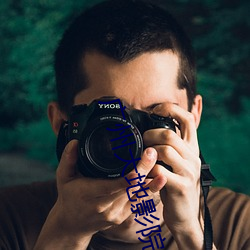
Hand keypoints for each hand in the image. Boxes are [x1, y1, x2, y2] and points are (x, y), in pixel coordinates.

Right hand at [34, 139, 164, 249]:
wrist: (73, 224)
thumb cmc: (69, 198)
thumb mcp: (63, 178)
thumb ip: (68, 159)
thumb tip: (75, 142)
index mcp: (92, 195)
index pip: (118, 184)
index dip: (134, 172)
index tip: (144, 155)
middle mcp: (107, 206)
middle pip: (132, 187)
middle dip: (145, 169)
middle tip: (153, 152)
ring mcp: (117, 213)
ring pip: (139, 194)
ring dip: (151, 180)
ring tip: (161, 165)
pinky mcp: (123, 215)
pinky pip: (139, 200)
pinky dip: (148, 188)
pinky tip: (157, 178)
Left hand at [143, 103, 203, 248]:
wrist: (185, 214)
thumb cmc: (175, 184)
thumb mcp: (177, 162)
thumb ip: (169, 146)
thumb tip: (150, 130)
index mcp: (192, 147)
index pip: (188, 119)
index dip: (171, 109)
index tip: (155, 110)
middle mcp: (193, 156)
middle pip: (170, 134)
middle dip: (150, 135)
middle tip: (143, 142)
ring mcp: (188, 171)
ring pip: (165, 150)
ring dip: (148, 153)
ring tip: (143, 159)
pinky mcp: (181, 186)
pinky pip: (159, 171)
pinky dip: (147, 170)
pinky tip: (145, 174)